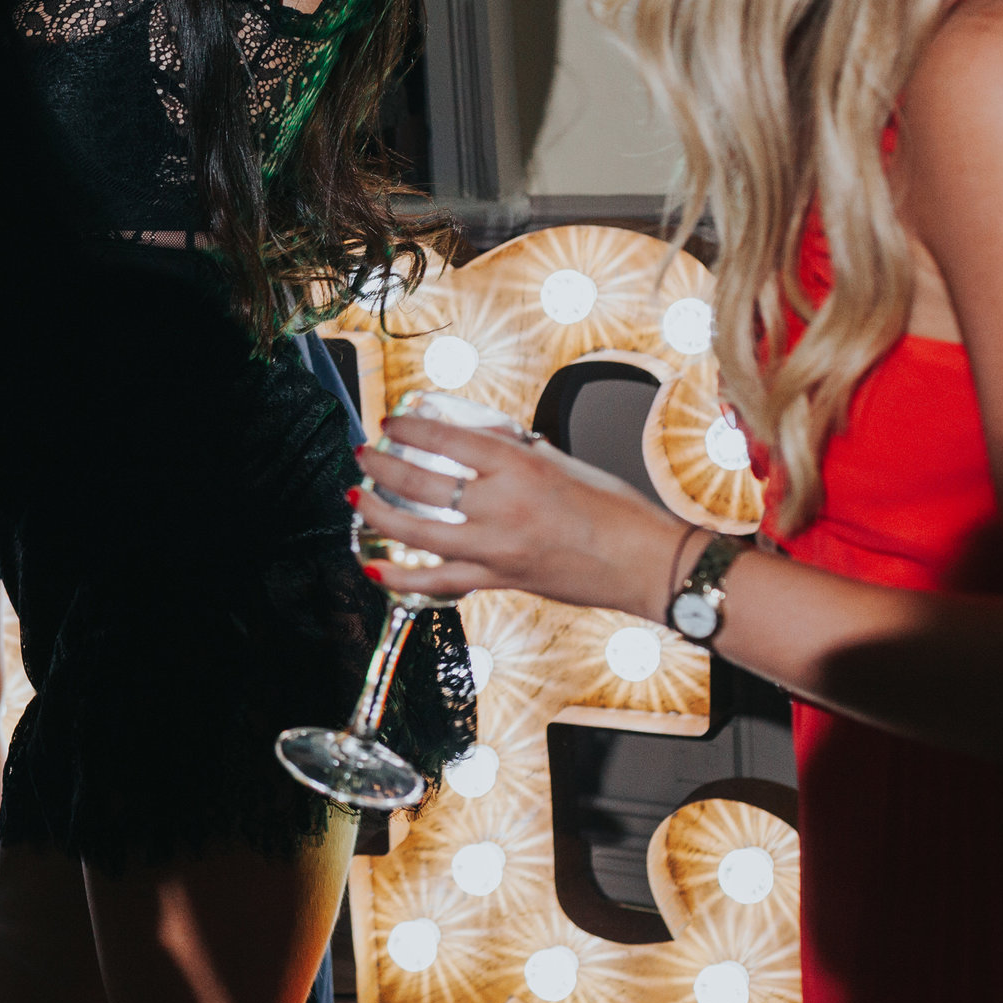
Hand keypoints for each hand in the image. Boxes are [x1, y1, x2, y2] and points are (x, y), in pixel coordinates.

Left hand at [352, 413, 689, 620]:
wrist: (646, 563)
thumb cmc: (616, 511)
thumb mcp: (562, 462)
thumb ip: (514, 451)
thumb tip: (477, 440)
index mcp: (519, 466)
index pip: (446, 438)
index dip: (410, 428)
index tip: (391, 422)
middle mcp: (501, 505)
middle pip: (420, 482)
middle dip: (382, 465)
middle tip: (363, 455)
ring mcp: (496, 547)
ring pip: (417, 531)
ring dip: (378, 513)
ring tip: (357, 499)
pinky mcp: (499, 580)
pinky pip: (437, 580)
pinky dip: (401, 574)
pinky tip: (373, 565)